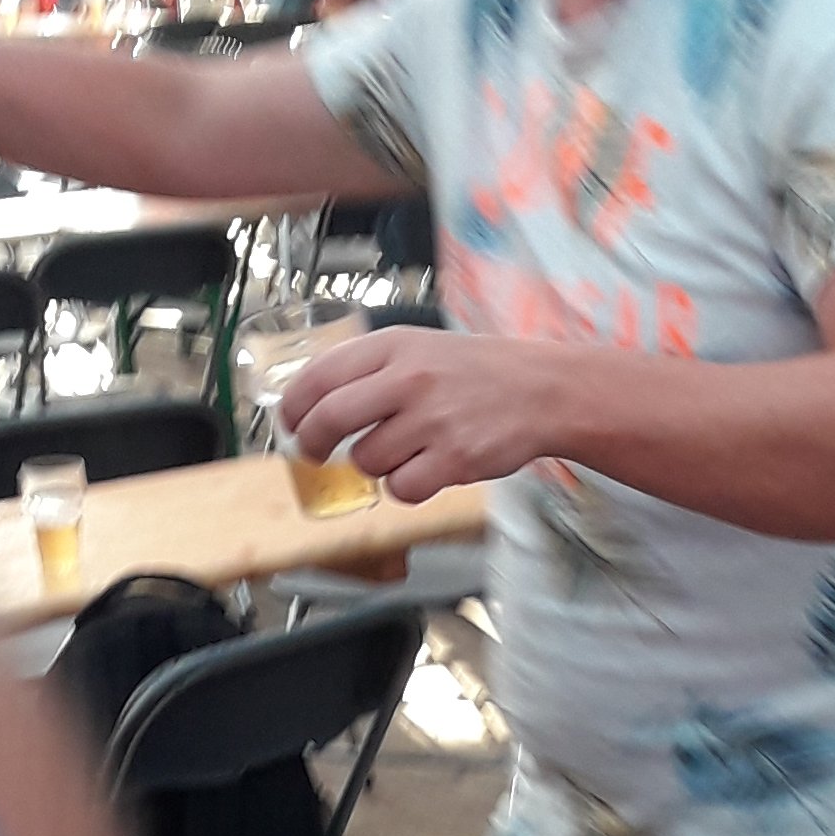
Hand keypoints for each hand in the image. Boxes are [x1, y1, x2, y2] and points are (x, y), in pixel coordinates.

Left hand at [280, 325, 563, 502]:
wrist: (544, 390)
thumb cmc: (478, 373)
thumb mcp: (421, 349)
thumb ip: (370, 369)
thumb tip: (312, 403)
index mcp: (395, 347)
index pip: (320, 375)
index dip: (294, 405)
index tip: (290, 421)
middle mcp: (410, 379)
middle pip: (330, 419)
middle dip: (312, 443)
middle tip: (314, 451)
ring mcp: (432, 420)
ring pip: (366, 460)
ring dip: (374, 464)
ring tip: (404, 450)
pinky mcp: (454, 459)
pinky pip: (401, 488)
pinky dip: (405, 487)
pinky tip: (425, 469)